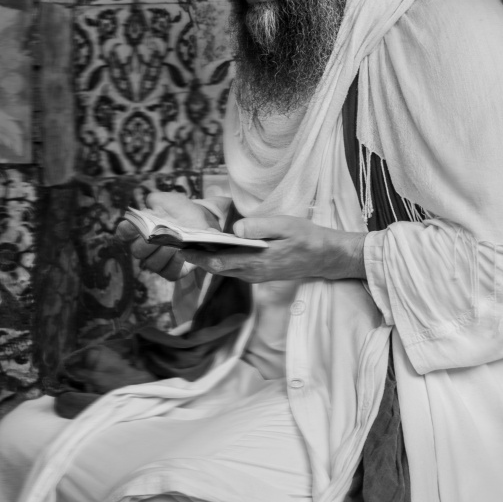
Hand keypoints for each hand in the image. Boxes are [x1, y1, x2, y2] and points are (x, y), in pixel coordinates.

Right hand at [115, 191, 220, 280]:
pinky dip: (175, 264)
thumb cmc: (180, 210)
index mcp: (139, 230)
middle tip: (161, 235)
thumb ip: (157, 201)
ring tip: (175, 244)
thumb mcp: (169, 200)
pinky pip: (169, 273)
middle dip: (149, 243)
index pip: (124, 232)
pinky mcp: (173, 271)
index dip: (126, 230)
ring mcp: (158, 261)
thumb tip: (150, 207)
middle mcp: (145, 248)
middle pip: (137, 251)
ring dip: (164, 253)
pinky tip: (182, 253)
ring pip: (152, 264)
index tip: (135, 225)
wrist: (201, 221)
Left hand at [180, 215, 365, 283]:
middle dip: (196, 257)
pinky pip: (233, 268)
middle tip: (177, 244)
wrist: (324, 257)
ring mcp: (254, 276)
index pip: (218, 261)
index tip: (180, 247)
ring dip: (206, 259)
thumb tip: (236, 228)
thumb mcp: (286, 226)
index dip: (197, 256)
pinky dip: (219, 259)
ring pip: (223, 269)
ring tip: (190, 243)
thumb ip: (260, 227)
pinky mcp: (258, 274)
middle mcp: (251, 273)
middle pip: (216, 268)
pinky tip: (214, 247)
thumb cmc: (306, 238)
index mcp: (255, 262)